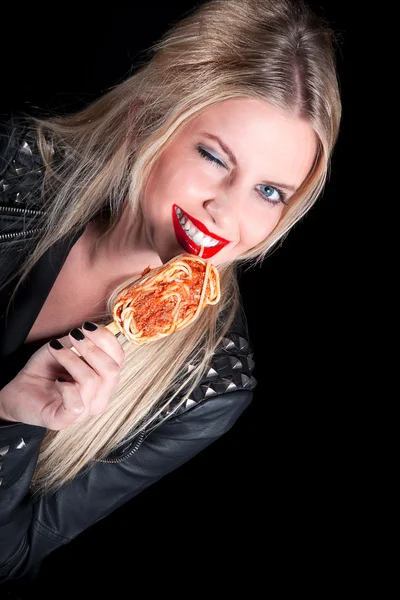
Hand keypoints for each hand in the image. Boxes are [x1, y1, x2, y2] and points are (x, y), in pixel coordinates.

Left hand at [0, 323, 124, 429]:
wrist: (20, 390)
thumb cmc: (45, 370)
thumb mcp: (65, 349)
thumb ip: (81, 341)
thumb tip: (92, 329)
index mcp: (104, 381)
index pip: (119, 359)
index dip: (107, 339)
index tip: (88, 326)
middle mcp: (99, 398)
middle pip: (112, 371)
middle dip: (92, 348)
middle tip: (74, 335)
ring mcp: (84, 412)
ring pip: (91, 381)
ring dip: (72, 359)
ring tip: (56, 349)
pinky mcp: (63, 421)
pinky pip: (76, 404)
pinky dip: (66, 387)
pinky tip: (57, 380)